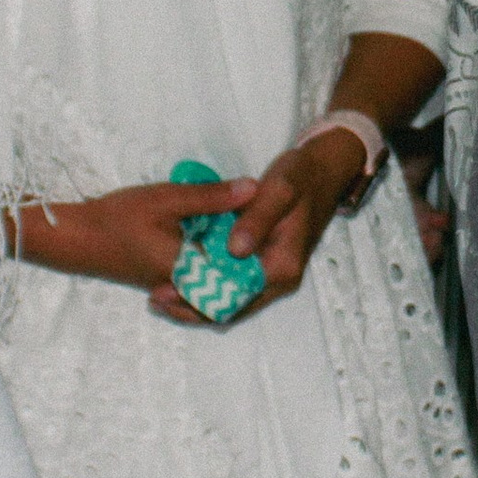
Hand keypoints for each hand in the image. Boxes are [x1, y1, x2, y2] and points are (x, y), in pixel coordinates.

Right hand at [16, 174, 255, 292]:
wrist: (76, 239)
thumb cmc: (118, 218)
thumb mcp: (167, 199)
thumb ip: (212, 197)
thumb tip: (254, 188)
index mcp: (190, 271)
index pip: (240, 273)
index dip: (264, 254)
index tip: (281, 230)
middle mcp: (186, 287)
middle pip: (235, 283)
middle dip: (255, 260)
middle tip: (273, 232)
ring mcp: (177, 287)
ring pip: (220, 282)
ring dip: (237, 261)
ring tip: (252, 233)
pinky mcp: (169, 281)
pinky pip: (203, 279)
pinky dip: (218, 261)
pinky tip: (225, 236)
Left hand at [147, 133, 363, 322]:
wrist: (323, 171)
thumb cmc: (302, 177)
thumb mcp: (280, 190)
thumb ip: (257, 219)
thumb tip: (235, 251)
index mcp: (283, 266)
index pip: (235, 297)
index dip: (199, 299)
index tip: (165, 291)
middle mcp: (279, 280)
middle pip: (231, 307)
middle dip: (191, 306)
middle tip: (154, 299)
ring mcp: (271, 275)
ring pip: (230, 300)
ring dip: (197, 300)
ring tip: (159, 295)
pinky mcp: (263, 265)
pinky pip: (233, 285)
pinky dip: (208, 285)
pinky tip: (180, 276)